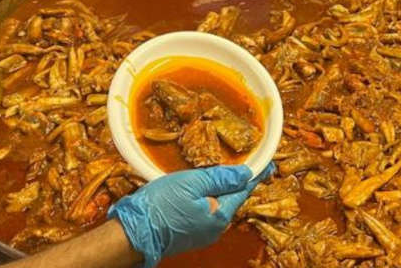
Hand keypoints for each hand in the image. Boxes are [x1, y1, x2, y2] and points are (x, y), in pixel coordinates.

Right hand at [109, 164, 271, 266]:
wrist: (133, 233)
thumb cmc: (161, 205)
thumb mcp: (192, 183)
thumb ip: (220, 179)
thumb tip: (245, 173)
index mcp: (220, 216)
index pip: (243, 191)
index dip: (255, 175)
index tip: (268, 165)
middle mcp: (215, 228)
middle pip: (232, 199)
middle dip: (238, 183)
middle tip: (246, 164)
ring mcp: (202, 234)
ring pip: (218, 206)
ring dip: (222, 190)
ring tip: (224, 174)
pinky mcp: (190, 235)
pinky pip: (206, 212)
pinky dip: (209, 198)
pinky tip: (203, 189)